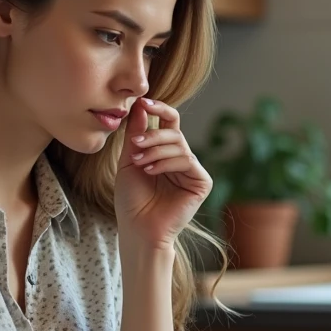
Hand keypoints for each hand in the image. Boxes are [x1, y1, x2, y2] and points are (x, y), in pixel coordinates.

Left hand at [114, 97, 211, 250]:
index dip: (159, 109)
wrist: (137, 228)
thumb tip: (140, 105)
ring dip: (156, 150)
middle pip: (174, 131)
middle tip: (136, 144)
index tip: (143, 102)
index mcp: (166, 152)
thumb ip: (136, 134)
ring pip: (180, 144)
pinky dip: (167, 163)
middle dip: (153, 134)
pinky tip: (151, 171)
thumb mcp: (129, 161)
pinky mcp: (201, 182)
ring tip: (140, 163)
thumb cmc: (131, 200)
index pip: (169, 123)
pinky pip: (187, 160)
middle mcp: (182, 159)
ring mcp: (193, 171)